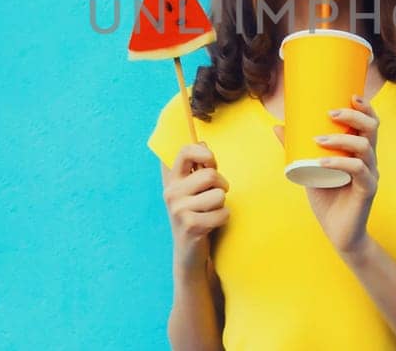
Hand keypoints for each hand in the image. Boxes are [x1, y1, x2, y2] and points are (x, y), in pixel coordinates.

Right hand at [161, 142, 229, 269]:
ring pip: (219, 195)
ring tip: (211, 212)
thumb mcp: (193, 190)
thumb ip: (197, 168)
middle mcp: (171, 193)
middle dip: (221, 186)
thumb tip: (202, 141)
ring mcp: (179, 210)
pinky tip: (212, 225)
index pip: (186, 152)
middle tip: (215, 197)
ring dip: (222, 205)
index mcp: (172, 180)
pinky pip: (222, 213)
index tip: (211, 164)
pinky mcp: (191, 226)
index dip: (204, 153)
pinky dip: (223, 219)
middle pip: (211, 175)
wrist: (188, 253)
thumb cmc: (197, 215)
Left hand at [274, 94, 379, 256]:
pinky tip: (323, 161)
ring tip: (319, 139)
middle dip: (354, 116)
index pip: (370, 123)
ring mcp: (371, 175)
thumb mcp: (309, 169)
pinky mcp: (367, 191)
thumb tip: (277, 125)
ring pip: (365, 147)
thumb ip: (297, 148)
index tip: (349, 95)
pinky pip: (358, 171)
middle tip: (330, 112)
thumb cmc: (327, 199)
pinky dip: (340, 163)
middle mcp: (369, 160)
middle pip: (372, 129)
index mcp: (360, 152)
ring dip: (342, 139)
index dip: (364, 107)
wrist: (338, 233)